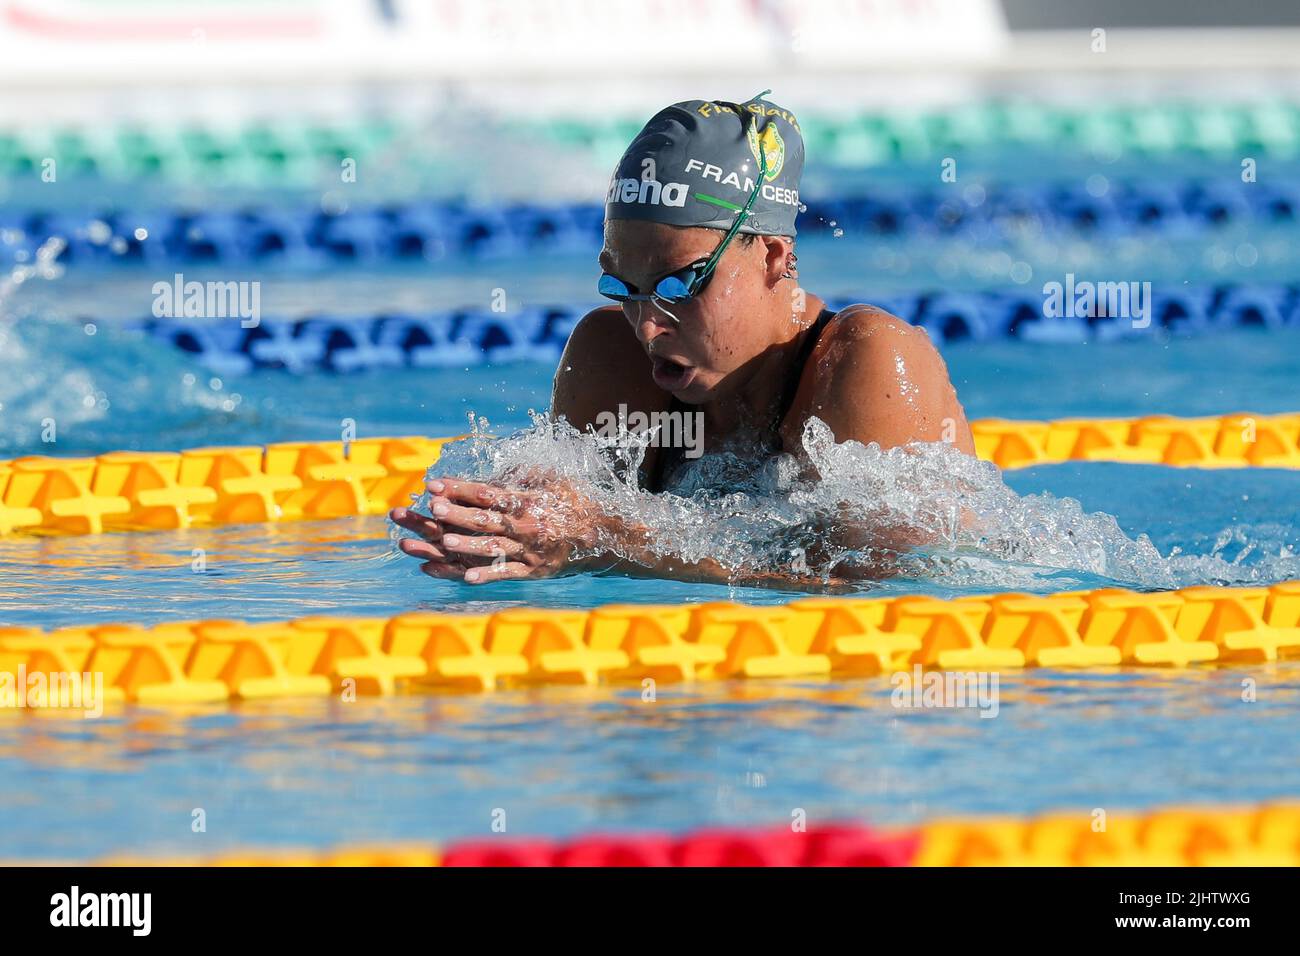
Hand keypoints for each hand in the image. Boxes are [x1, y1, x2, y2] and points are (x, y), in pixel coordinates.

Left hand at [389, 476, 603, 583]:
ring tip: (443, 542)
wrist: (604, 534)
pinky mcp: (534, 570)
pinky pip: (508, 573)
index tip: (435, 484)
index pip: (488, 493)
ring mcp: (530, 550)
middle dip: (458, 513)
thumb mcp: (553, 479)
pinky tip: (466, 578)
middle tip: (433, 508)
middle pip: (486, 519)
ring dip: (466, 545)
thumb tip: (498, 469)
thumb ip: (524, 474)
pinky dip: (488, 575)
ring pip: (493, 547)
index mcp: (529, 500)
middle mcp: (528, 525)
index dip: (460, 488)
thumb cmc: (575, 501)